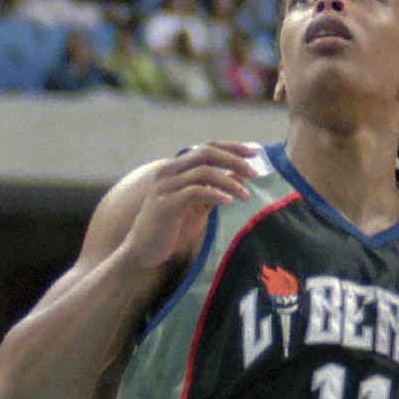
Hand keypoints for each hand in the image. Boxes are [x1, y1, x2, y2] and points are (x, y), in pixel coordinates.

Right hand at [120, 143, 255, 278]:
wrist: (143, 251)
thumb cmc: (172, 228)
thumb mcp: (198, 205)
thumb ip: (216, 189)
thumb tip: (242, 175)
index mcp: (176, 168)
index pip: (206, 147)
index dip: (231, 147)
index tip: (254, 152)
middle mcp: (168, 171)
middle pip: (206, 153)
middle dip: (234, 160)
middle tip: (255, 172)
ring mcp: (165, 186)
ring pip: (203, 172)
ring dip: (229, 182)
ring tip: (245, 195)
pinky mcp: (165, 204)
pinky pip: (195, 191)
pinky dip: (215, 194)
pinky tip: (228, 202)